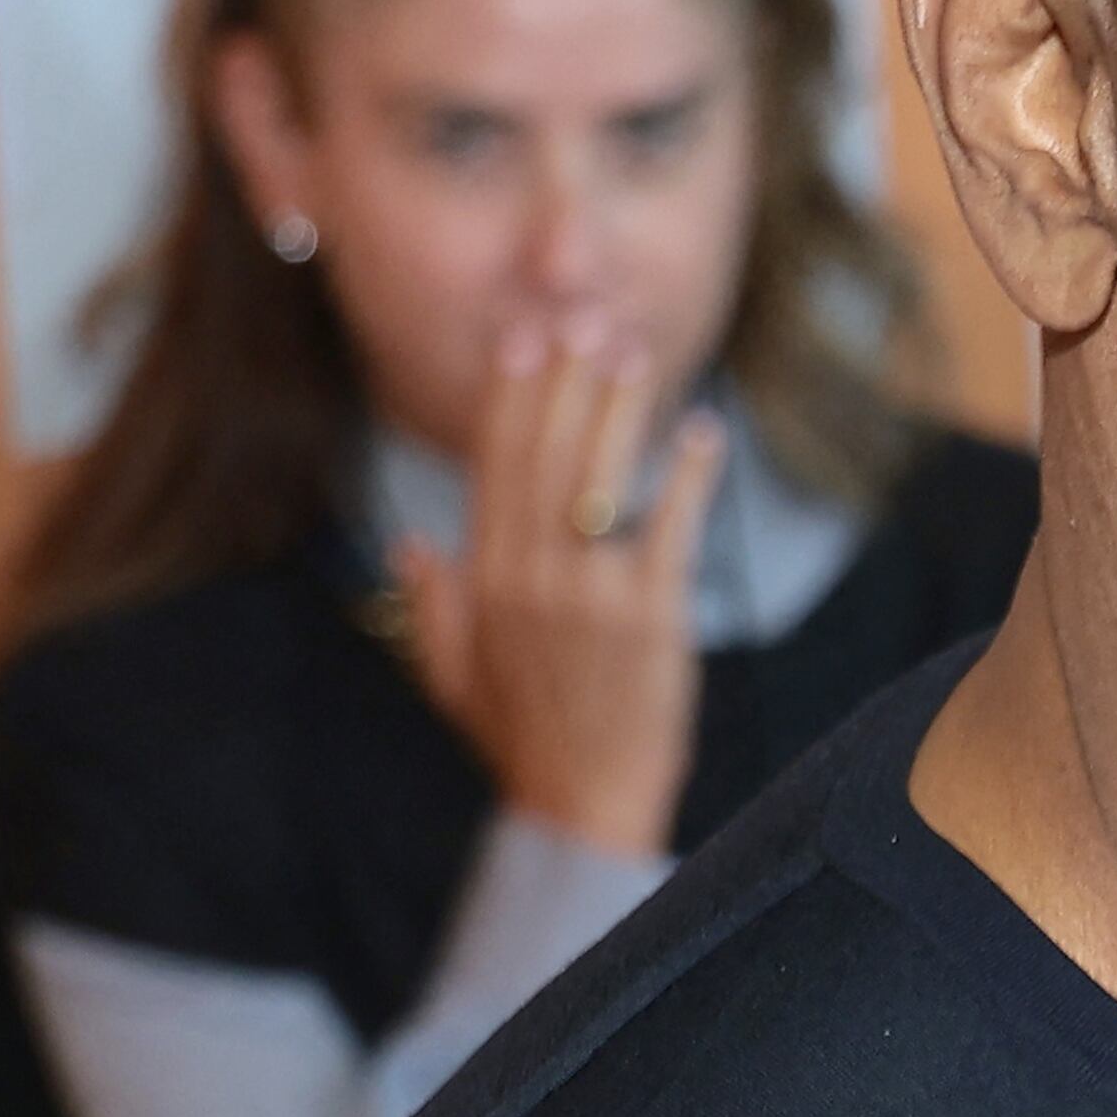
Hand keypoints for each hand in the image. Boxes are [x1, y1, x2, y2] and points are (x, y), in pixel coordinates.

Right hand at [396, 320, 716, 860]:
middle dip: (561, 378)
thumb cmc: (523, 739)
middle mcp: (526, 576)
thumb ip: (431, 602)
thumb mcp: (452, 672)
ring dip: (615, 407)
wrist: (582, 803)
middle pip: (541, 453)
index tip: (521, 336)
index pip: (492, 465)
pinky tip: (703, 432)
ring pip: (595, 477)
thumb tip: (412, 541)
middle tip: (583, 312)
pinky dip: (686, 477)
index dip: (508, 395)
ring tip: (632, 348)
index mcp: (481, 579)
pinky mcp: (649, 618)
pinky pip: (668, 529)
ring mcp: (586, 595)